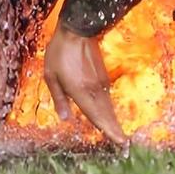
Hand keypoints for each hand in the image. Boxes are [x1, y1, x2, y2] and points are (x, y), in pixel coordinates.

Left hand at [43, 25, 126, 144]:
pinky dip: (110, 109)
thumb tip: (65, 118)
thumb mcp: (51, 75)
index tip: (118, 141)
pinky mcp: (103, 76)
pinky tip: (110, 115)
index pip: (95, 115)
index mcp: (80, 91)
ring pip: (109, 106)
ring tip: (119, 134)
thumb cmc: (59, 52)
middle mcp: (93, 89)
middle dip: (115, 129)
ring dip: (114, 120)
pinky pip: (107, 97)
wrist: (77, 30)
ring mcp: (100, 82)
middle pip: (106, 113)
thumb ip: (59, 98)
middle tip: (123, 143)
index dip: (107, 129)